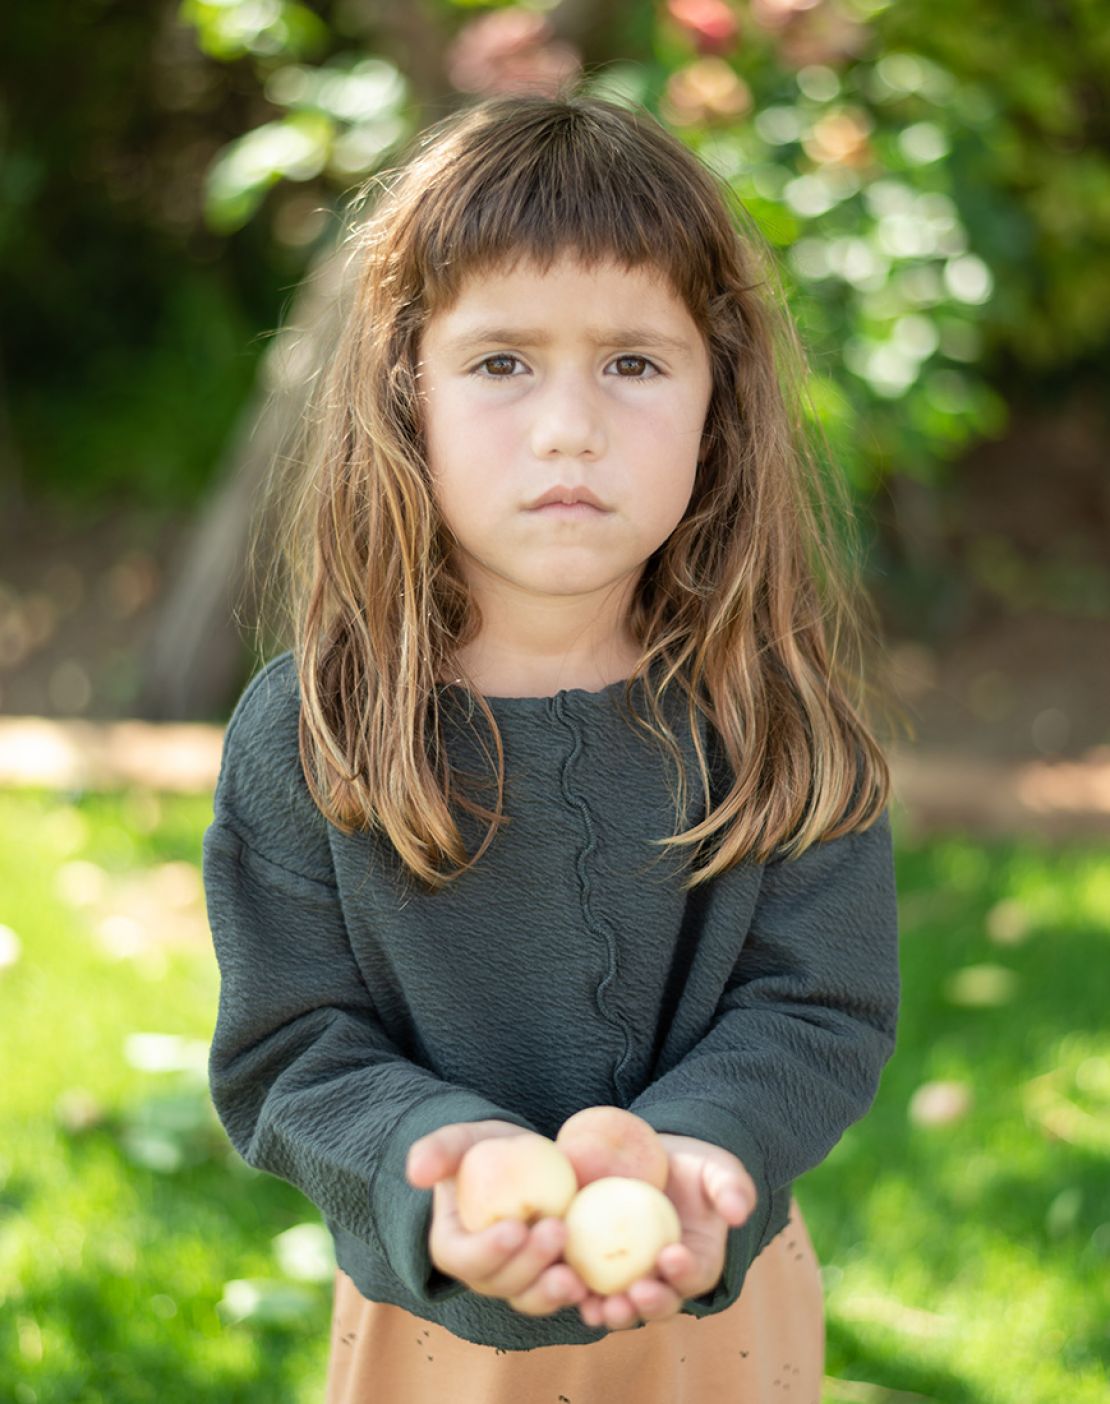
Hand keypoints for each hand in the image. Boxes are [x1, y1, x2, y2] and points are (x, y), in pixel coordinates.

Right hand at [405, 1120, 590, 1317]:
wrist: (522, 1161)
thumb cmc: (484, 1150)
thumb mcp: (461, 1140)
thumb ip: (438, 1150)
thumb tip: (415, 1172)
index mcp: (453, 1247)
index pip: (464, 1258)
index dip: (487, 1250)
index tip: (514, 1227)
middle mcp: (484, 1273)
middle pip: (502, 1283)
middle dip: (529, 1264)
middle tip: (557, 1229)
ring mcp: (518, 1281)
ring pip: (531, 1298)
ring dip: (551, 1293)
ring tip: (575, 1275)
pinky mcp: (549, 1278)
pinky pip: (561, 1294)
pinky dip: (577, 1295)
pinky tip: (593, 1286)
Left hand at [576, 1132, 757, 1332]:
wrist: (654, 1162)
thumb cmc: (693, 1168)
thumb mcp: (718, 1170)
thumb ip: (732, 1188)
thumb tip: (739, 1211)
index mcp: (696, 1263)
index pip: (694, 1276)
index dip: (685, 1272)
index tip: (671, 1256)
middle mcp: (662, 1280)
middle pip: (657, 1303)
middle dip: (646, 1305)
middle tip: (634, 1293)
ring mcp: (628, 1277)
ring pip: (620, 1305)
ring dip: (610, 1310)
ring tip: (597, 1307)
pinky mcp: (595, 1266)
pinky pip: (586, 1283)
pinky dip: (575, 1289)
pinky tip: (562, 1282)